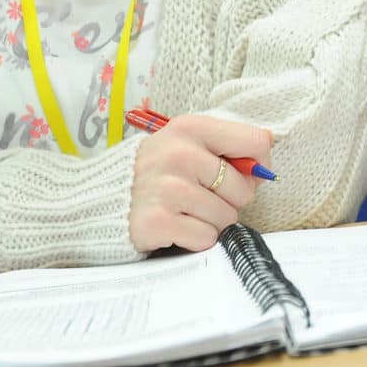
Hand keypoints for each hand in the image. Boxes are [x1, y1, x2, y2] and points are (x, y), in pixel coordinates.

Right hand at [127, 113, 273, 253]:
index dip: (258, 164)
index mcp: (190, 128)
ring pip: (226, 217)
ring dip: (211, 221)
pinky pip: (206, 237)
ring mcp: (167, 188)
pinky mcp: (158, 222)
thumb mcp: (186, 145)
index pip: (255, 141)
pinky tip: (175, 226)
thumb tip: (264, 170)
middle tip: (199, 196)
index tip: (245, 174)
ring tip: (184, 211)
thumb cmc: (156, 172)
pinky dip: (196, 238)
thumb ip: (226, 150)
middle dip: (229, 200)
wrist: (102, 200)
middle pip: (242, 189)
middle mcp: (179, 154)